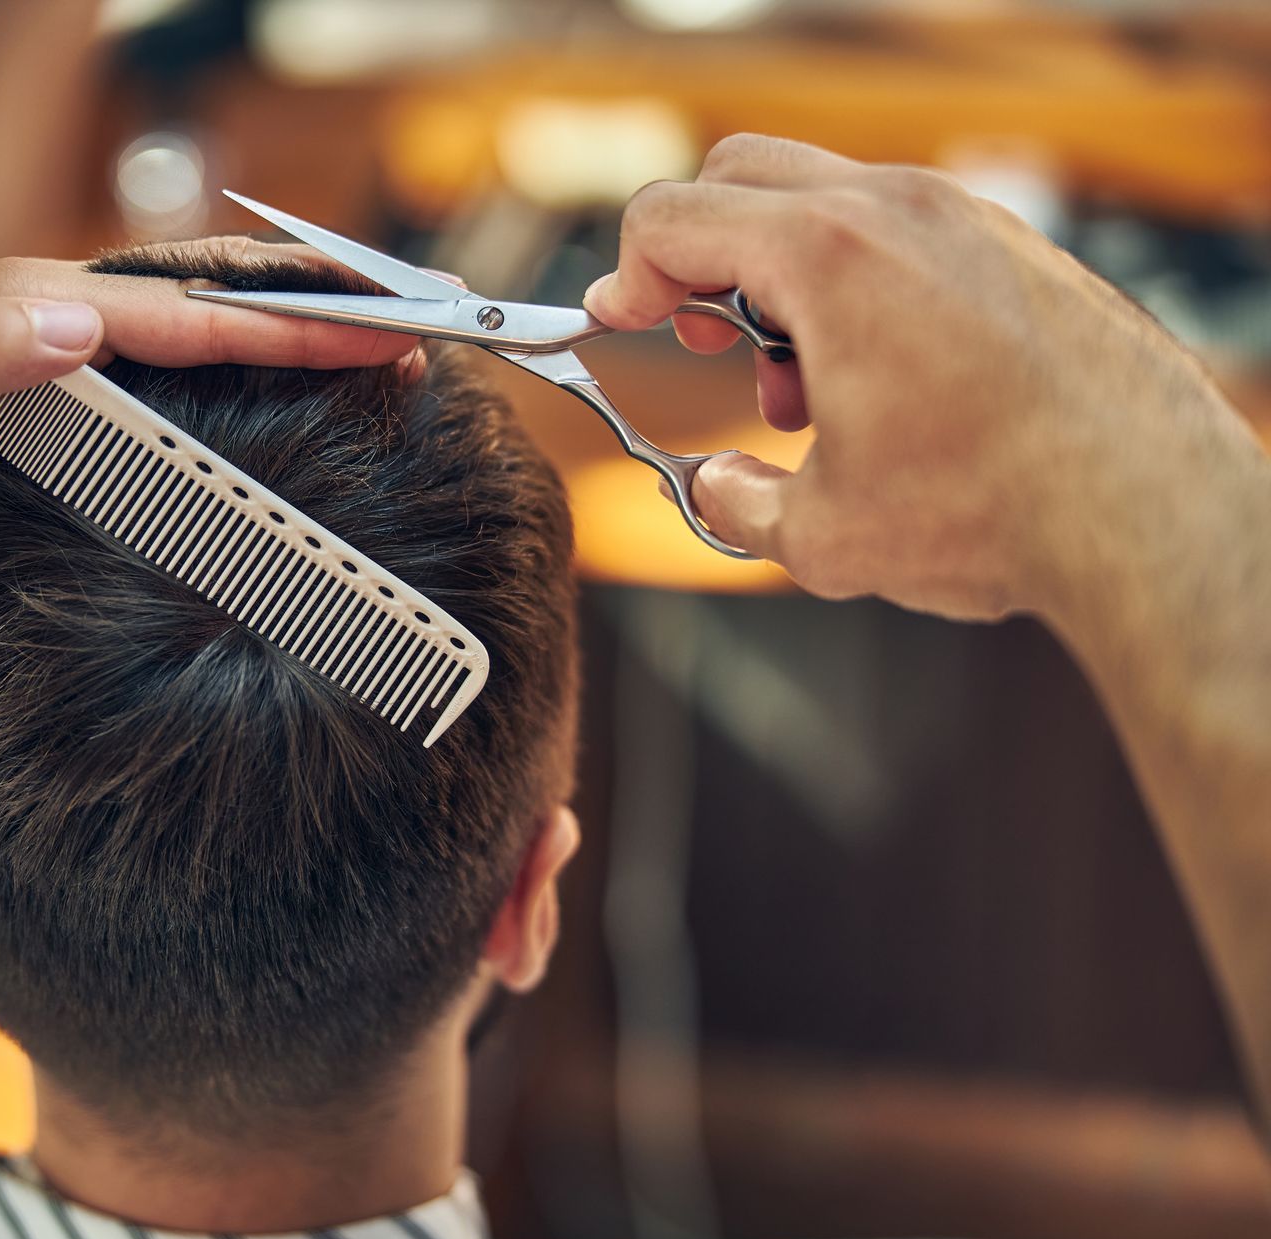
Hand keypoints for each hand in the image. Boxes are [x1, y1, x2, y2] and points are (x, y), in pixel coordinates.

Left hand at [0, 239, 418, 592]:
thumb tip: (78, 320)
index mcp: (7, 319)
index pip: (168, 315)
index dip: (272, 326)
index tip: (364, 336)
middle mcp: (29, 326)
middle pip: (192, 308)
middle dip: (301, 317)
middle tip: (401, 335)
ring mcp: (31, 365)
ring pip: (176, 339)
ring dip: (267, 344)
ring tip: (360, 358)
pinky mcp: (26, 407)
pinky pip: (142, 385)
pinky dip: (213, 381)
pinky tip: (257, 403)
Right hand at [585, 134, 1254, 624]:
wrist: (1146, 508)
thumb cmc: (995, 511)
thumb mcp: (824, 535)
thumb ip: (738, 503)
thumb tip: (717, 490)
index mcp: (828, 257)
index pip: (673, 216)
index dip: (624, 275)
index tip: (622, 323)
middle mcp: (897, 210)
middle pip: (739, 173)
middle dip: (696, 253)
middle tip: (701, 337)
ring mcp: (965, 217)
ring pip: (823, 197)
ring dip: (780, 275)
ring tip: (803, 386)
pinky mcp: (1013, 247)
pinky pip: (898, 229)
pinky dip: (856, 284)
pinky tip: (881, 381)